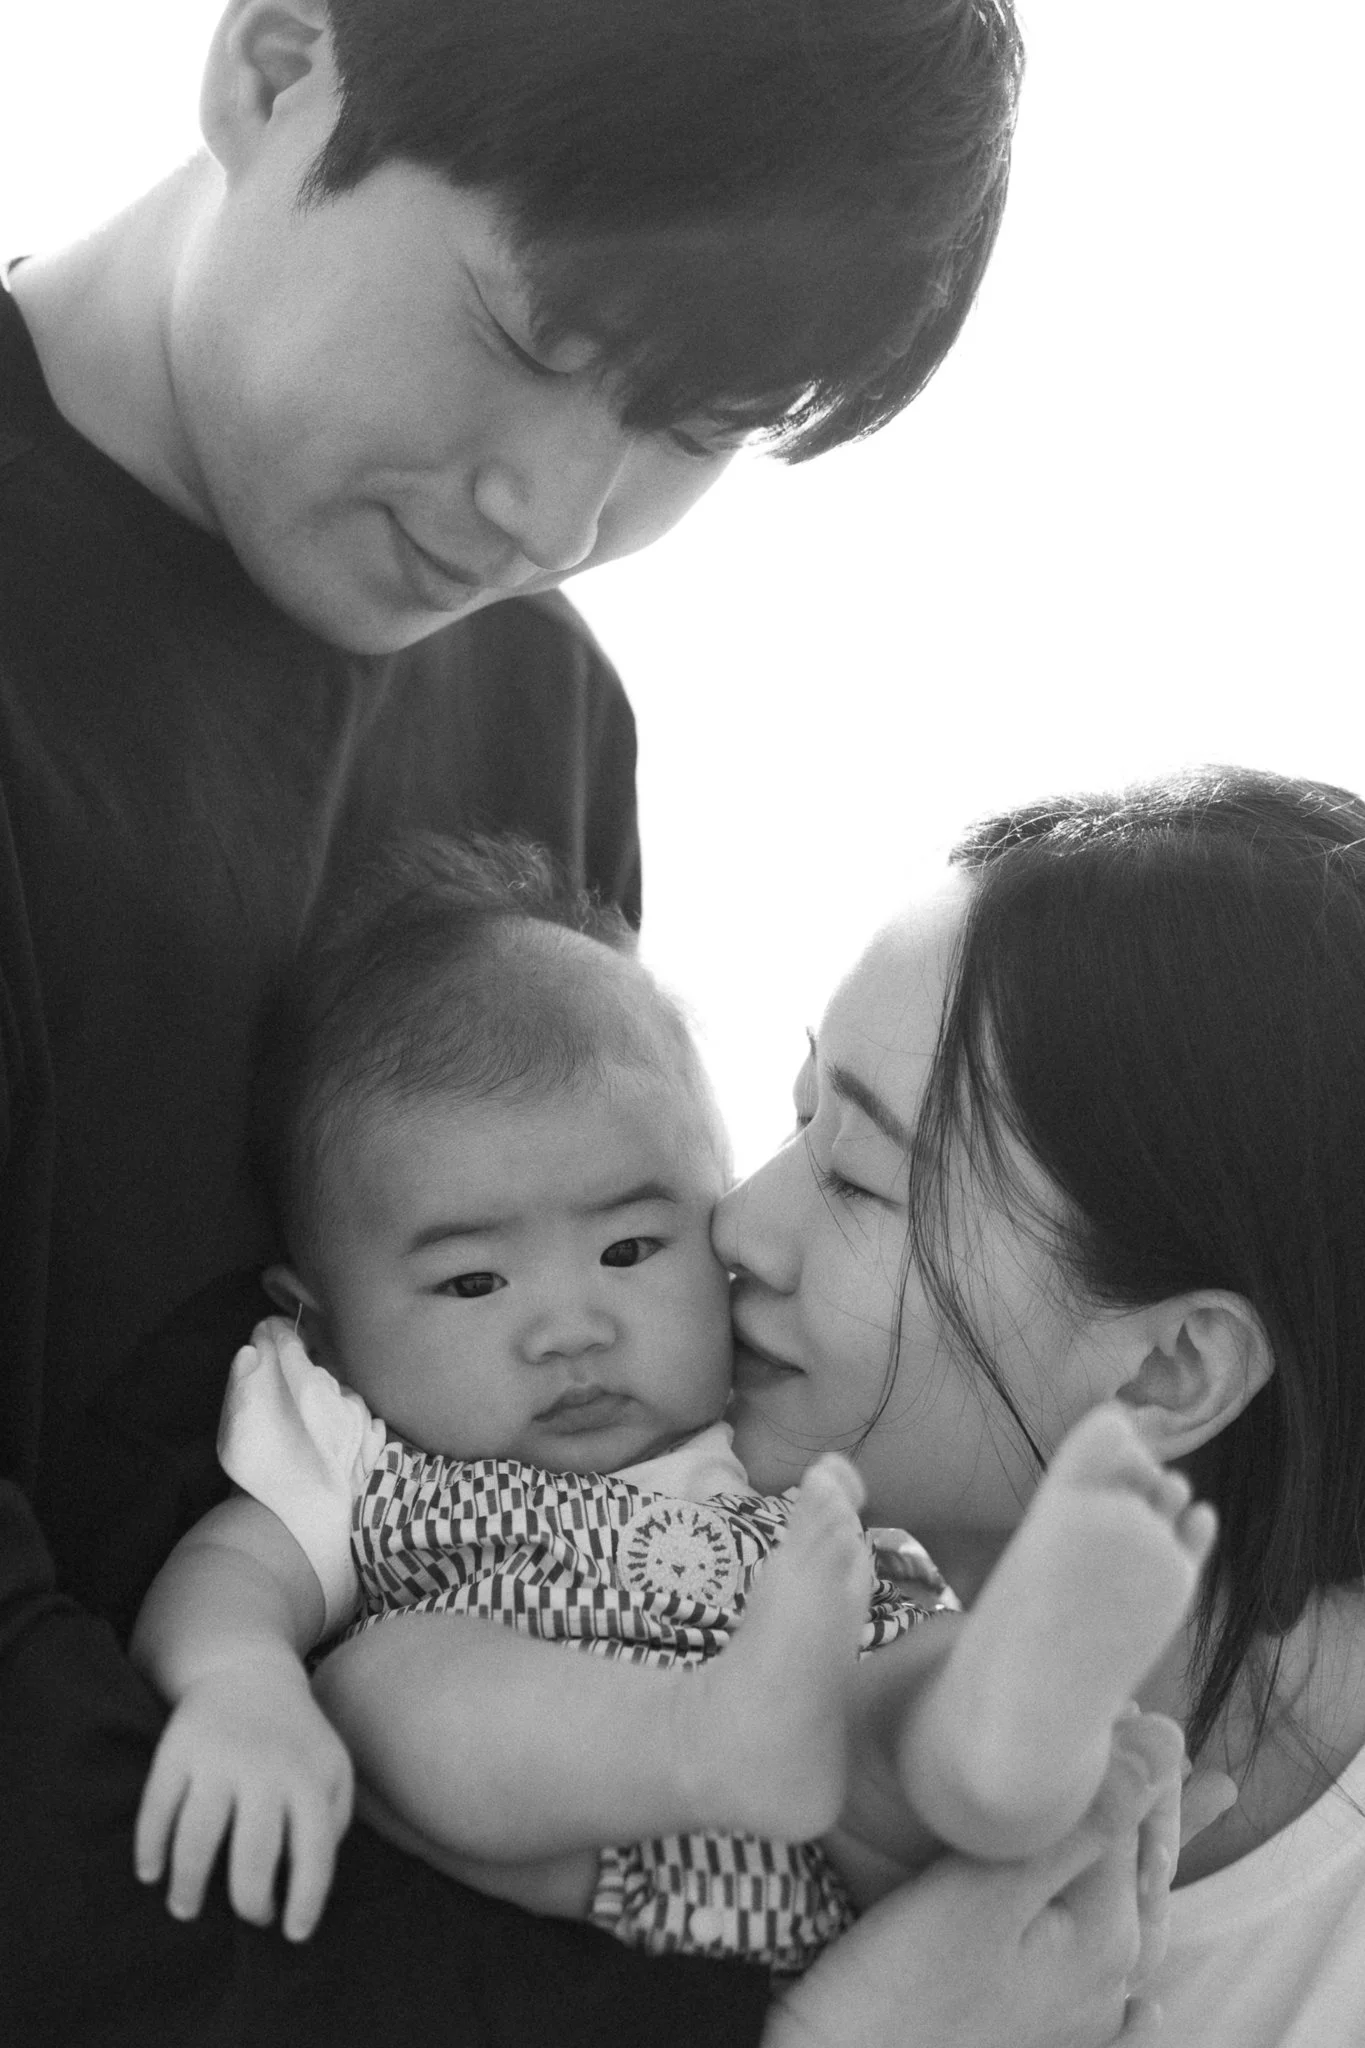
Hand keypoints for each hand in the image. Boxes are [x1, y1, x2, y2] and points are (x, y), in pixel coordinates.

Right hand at [134, 1657, 353, 1940]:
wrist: (248, 1671)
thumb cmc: (296, 1738)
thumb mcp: (332, 1768)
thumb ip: (334, 1820)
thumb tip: (310, 1881)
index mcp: (308, 1777)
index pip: (314, 1853)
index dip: (305, 1901)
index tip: (293, 1934)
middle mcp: (264, 1768)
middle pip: (252, 1857)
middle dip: (248, 1902)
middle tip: (246, 1918)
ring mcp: (217, 1758)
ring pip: (197, 1839)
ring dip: (188, 1885)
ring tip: (185, 1909)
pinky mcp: (176, 1749)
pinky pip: (156, 1808)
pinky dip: (149, 1847)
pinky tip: (150, 1873)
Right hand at [764, 1712, 1182, 2047]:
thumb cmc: (896, 1988)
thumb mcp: (984, 1892)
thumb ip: (1080, 1819)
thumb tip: (1166, 1739)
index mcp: (1106, 1936)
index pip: (1133, 1815)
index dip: (1126, 1749)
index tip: (1123, 1694)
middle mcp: (1109, 1982)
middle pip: (1138, 1865)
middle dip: (1149, 1800)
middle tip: (1154, 1727)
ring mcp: (1080, 2020)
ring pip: (1131, 1917)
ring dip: (1146, 1856)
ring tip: (1197, 1806)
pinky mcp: (1040, 2039)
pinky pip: (1114, 1995)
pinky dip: (1135, 1969)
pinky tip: (1150, 2001)